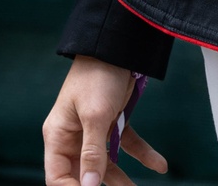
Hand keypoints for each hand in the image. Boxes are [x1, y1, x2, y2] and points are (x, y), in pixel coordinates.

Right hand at [43, 56, 167, 185]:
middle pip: (83, 174)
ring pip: (107, 163)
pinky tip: (159, 165)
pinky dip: (142, 154)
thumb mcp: (95, 115)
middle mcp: (74, 136)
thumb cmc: (98, 75)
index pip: (58, 177)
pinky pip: (126, 144)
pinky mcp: (114, 120)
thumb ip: (92, 153)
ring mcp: (94, 129)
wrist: (119, 44)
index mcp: (59, 135)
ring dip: (122, 179)